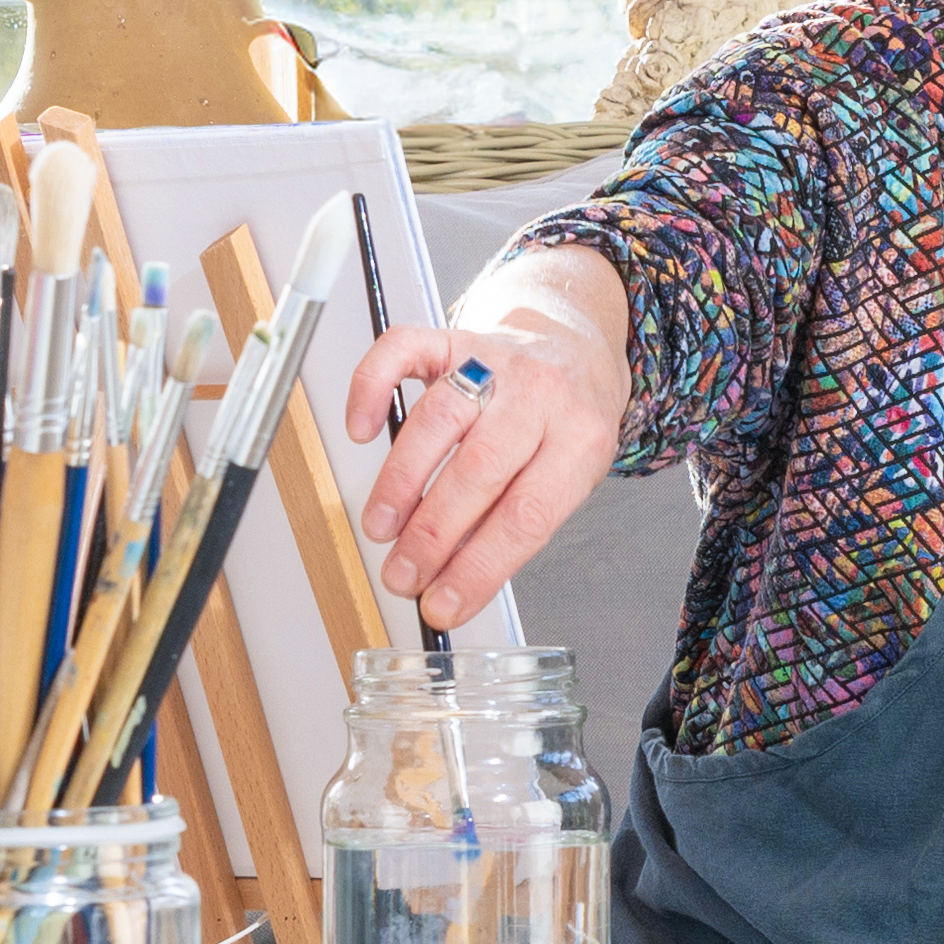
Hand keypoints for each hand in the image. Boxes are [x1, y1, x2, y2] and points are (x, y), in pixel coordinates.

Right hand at [343, 269, 625, 631]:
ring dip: (400, 482)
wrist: (574, 347)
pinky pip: (404, 352)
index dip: (477, 567)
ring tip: (381, 529)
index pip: (525, 516)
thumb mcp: (565, 479)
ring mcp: (496, 362)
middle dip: (432, 534)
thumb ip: (512, 526)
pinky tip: (363, 429)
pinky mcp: (456, 339)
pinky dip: (372, 388)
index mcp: (580, 441)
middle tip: (402, 574)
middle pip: (480, 469)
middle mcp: (541, 397)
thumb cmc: (565, 425)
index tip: (442, 604)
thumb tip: (451, 581)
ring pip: (439, 418)